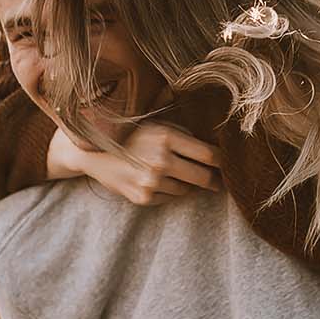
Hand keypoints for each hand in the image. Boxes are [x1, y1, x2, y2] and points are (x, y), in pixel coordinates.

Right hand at [50, 123, 223, 205]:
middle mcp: (161, 161)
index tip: (230, 163)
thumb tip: (216, 137)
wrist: (89, 150)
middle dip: (214, 179)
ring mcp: (151, 182)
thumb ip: (182, 128)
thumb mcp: (154, 120)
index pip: (210, 155)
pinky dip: (170, 191)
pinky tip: (161, 180)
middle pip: (204, 178)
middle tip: (219, 180)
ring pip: (187, 190)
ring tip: (182, 175)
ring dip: (189, 184)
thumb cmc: (128, 132)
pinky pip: (170, 198)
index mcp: (167, 137)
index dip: (224, 161)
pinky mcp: (142, 197)